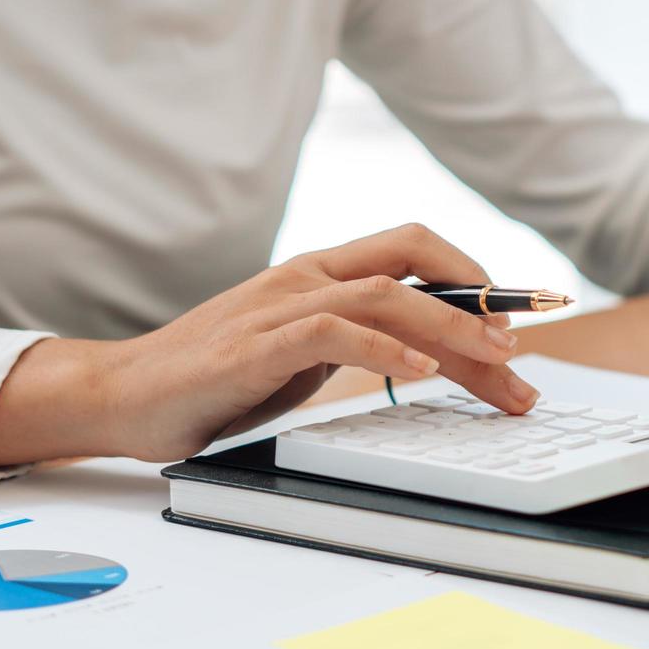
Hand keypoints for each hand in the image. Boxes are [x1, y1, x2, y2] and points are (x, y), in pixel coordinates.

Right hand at [0, 224, 538, 468]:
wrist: (124, 395)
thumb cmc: (219, 377)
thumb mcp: (305, 353)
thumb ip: (359, 340)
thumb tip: (435, 358)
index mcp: (323, 273)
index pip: (416, 254)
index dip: (477, 280)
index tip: (524, 320)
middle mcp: (309, 275)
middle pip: (416, 264)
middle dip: (481, 305)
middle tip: (523, 357)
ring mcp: (281, 304)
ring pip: (387, 293)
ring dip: (451, 328)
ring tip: (495, 361)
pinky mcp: (255, 344)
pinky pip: (333, 331)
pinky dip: (384, 349)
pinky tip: (420, 374)